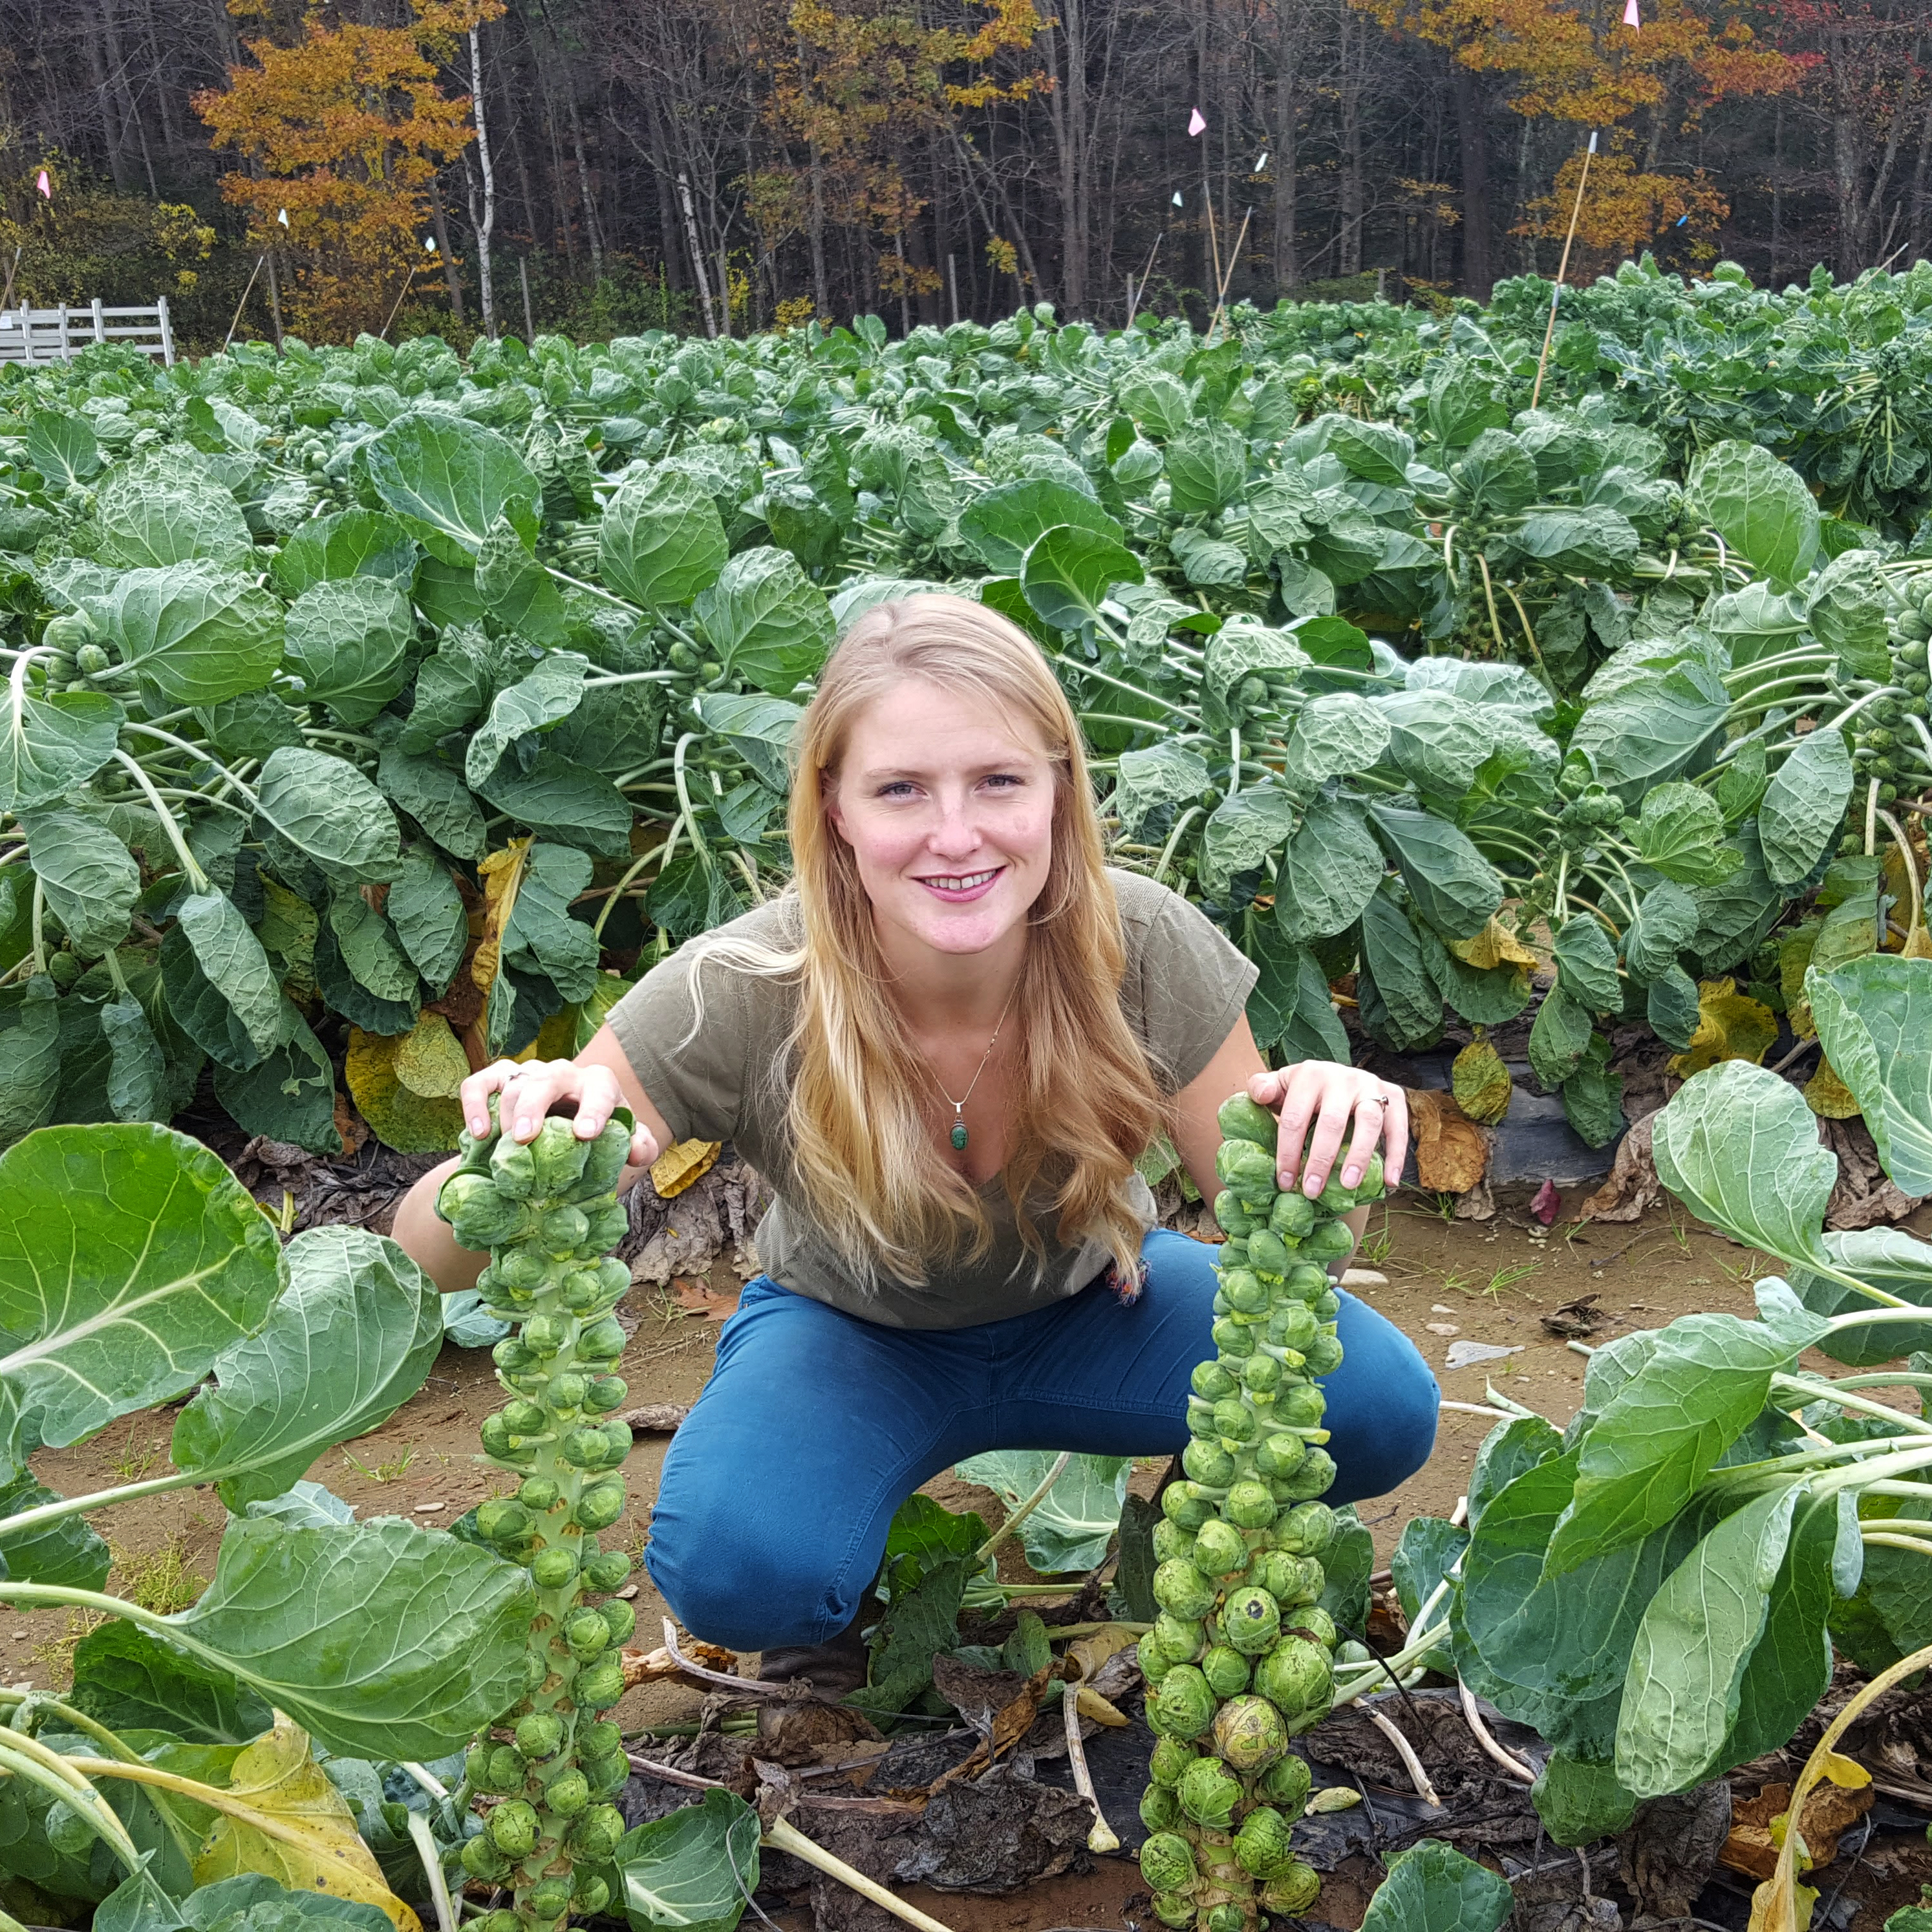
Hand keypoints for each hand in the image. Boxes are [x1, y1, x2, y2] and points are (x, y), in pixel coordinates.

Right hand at [459, 1058, 658, 1168]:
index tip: (585, 1134)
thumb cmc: (597, 1134)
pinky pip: (479, 1083)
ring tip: (504, 1145)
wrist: (565, 1126)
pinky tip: (477, 1133)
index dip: (593, 1110)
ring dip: (505, 1113)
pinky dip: (474, 1104)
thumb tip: (638, 1151)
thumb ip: (639, 1145)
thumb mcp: (623, 1141)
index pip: (599, 1089)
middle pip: (546, 1079)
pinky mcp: (499, 1080)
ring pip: (513, 1082)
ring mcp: (529, 1074)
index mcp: (598, 1084)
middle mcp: (562, 1073)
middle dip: (534, 1106)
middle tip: (524, 1138)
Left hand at [1246, 1063, 1406, 1199]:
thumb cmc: (1304, 1091)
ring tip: (1348, 1185)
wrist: (1336, 1076)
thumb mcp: (1279, 1084)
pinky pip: (1398, 1127)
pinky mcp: (1394, 1096)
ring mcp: (1371, 1086)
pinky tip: (1390, 1182)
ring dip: (1358, 1156)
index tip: (1285, 1182)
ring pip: (1368, 1122)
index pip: (1295, 1118)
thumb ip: (1262, 1088)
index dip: (1288, 1152)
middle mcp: (1343, 1078)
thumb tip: (1260, 1094)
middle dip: (1321, 1160)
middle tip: (1312, 1190)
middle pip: (1332, 1122)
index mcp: (1310, 1075)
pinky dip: (1397, 1155)